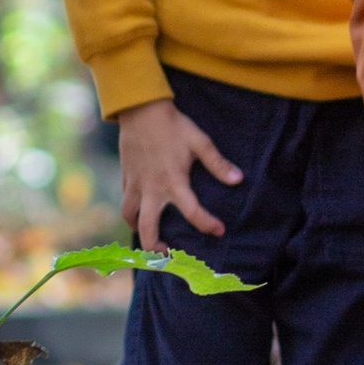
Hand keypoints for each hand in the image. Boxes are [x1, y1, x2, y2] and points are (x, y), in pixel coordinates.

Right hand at [117, 97, 243, 243]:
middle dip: (155, 247)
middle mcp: (152, 189)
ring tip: (149, 236)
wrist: (140, 109)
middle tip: (167, 254)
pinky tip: (140, 210)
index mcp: (173, 182)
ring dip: (138, 229)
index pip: (192, 212)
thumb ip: (218, 163)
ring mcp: (135, 184)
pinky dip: (131, 210)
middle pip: (147, 229)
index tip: (219, 231)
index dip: (207, 224)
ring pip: (129, 217)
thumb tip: (238, 180)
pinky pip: (125, 200)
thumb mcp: (200, 142)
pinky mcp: (125, 176)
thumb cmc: (173, 125)